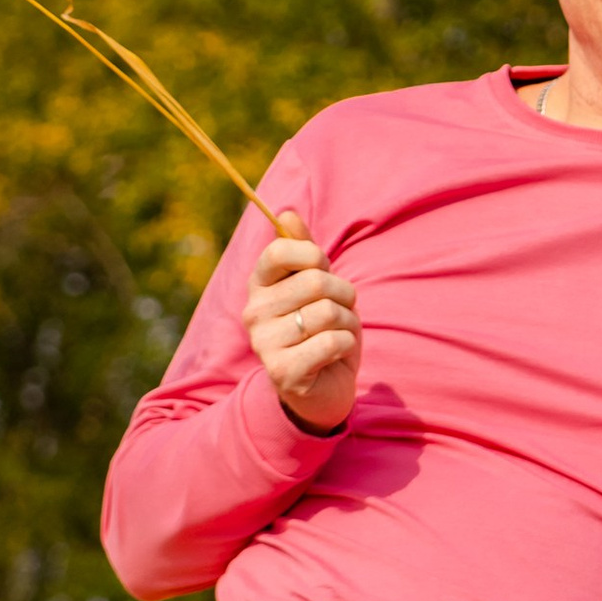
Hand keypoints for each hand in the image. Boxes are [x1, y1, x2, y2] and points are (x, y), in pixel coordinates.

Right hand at [244, 213, 360, 430]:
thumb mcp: (314, 286)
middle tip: (342, 310)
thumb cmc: (320, 329)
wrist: (320, 388)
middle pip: (315, 282)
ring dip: (348, 323)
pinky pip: (332, 342)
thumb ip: (303, 250)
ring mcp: (264, 344)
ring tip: (338, 334)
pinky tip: (335, 356)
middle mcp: (253, 312)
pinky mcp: (283, 372)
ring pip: (327, 312)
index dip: (313, 256)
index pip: (279, 251)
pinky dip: (346, 346)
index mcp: (258, 285)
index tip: (323, 270)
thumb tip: (286, 212)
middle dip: (344, 294)